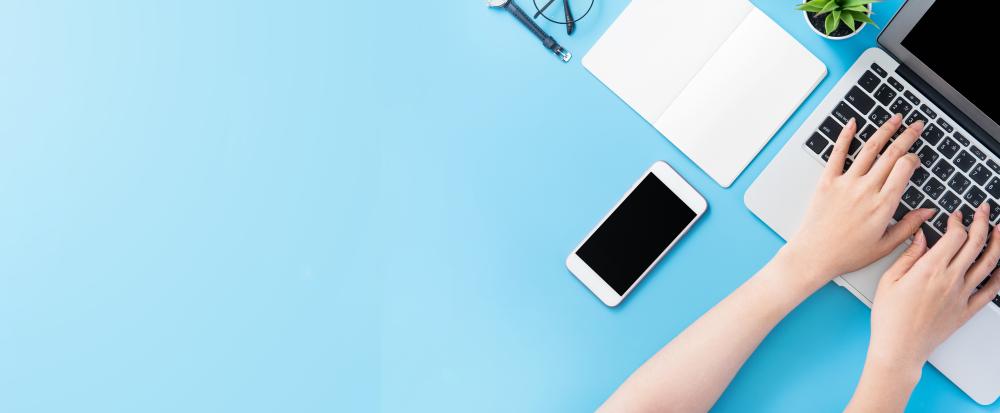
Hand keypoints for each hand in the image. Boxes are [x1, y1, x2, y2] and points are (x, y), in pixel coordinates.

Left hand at [784, 114, 934, 285]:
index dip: (914, 158)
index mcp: (883, 204)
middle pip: (891, 154)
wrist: (813, 255)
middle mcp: (866, 189)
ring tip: (895, 119)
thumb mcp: (885, 246)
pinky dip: (845, 136)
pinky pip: (837, 154)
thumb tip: (928, 212)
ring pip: (869, 149)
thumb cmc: (847, 254)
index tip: (915, 159)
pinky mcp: (827, 182)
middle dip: (907, 136)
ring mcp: (846, 183)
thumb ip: (909, 226)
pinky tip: (852, 123)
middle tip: (916, 125)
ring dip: (884, 130)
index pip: (905, 168)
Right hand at [868, 205, 999, 370]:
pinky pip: (990, 291)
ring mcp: (962, 295)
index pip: (954, 236)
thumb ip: (908, 255)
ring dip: (997, 243)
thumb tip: (921, 237)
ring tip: (999, 229)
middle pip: (974, 243)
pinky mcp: (967, 310)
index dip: (958, 221)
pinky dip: (999, 276)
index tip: (955, 215)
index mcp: (929, 269)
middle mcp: (950, 280)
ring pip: (988, 263)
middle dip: (981, 222)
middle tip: (983, 211)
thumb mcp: (889, 280)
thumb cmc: (889, 317)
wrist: (899, 348)